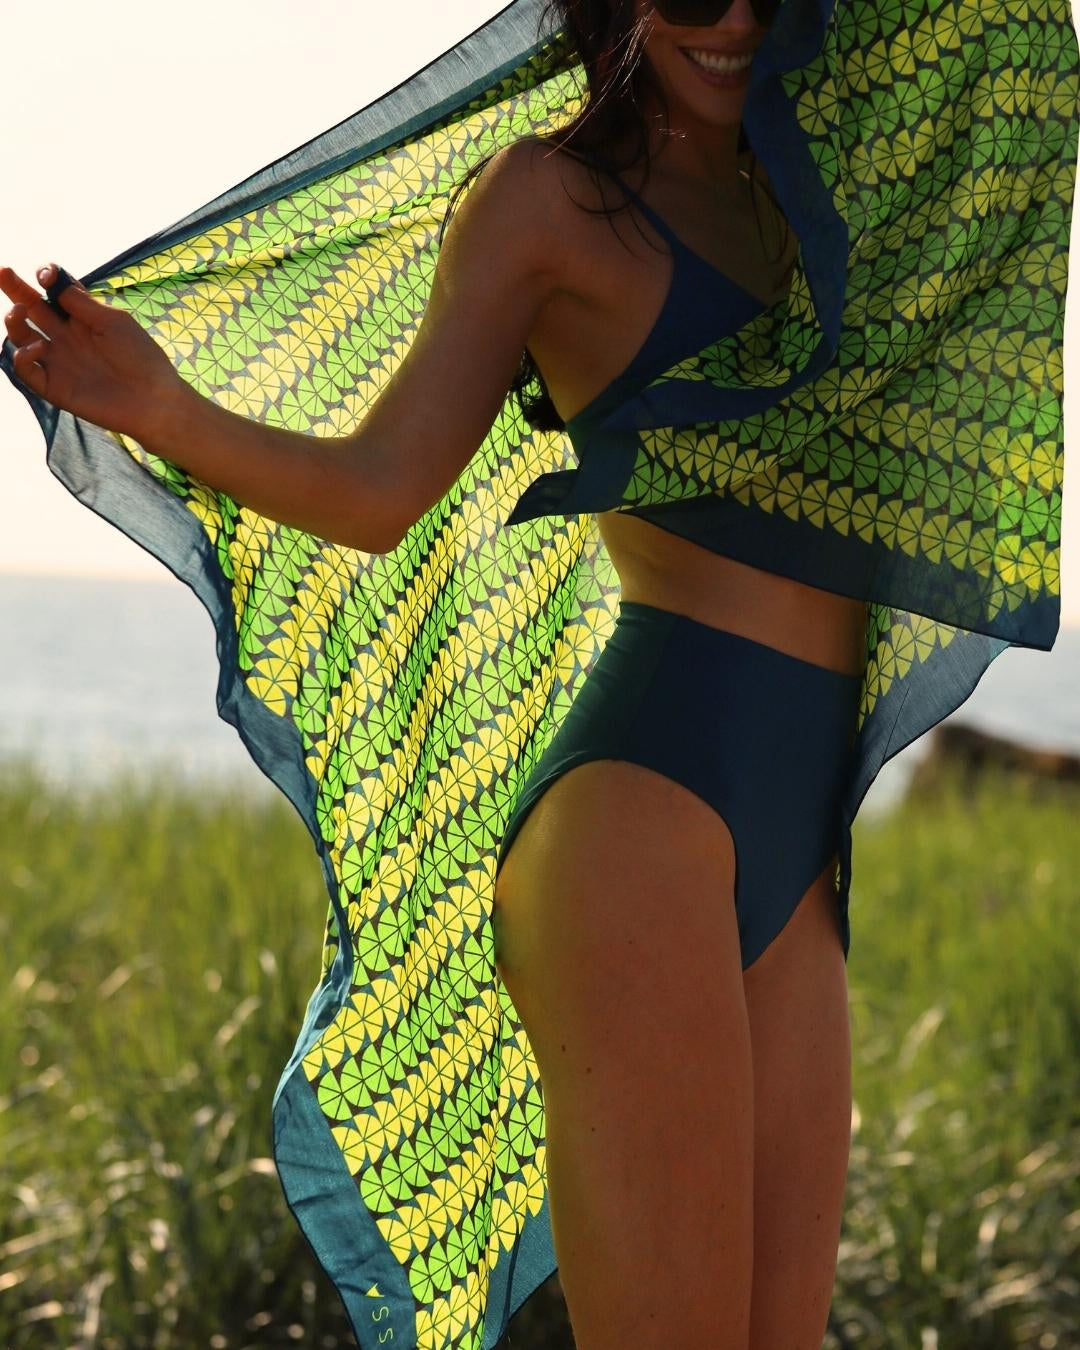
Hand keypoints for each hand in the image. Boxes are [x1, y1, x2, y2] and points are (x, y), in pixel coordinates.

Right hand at [1, 262, 185, 439]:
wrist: (153, 400)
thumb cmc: (140, 358)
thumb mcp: (113, 321)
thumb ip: (81, 302)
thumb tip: (50, 279)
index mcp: (83, 320)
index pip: (55, 294)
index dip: (46, 280)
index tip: (44, 273)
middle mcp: (67, 338)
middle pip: (32, 309)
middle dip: (16, 289)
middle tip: (3, 271)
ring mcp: (58, 361)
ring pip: (21, 337)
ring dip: (13, 321)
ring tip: (19, 311)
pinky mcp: (54, 386)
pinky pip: (26, 369)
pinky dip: (22, 356)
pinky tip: (39, 347)